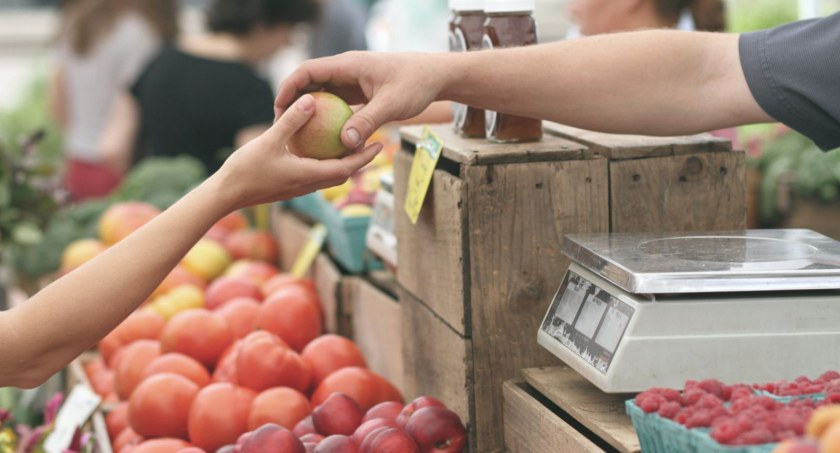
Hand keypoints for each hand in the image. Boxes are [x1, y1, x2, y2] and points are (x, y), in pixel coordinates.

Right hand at [214, 94, 380, 210]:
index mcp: (309, 176)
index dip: (365, 157)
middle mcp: (307, 184)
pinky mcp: (288, 186)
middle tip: (373, 142)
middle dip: (359, 160)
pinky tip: (318, 147)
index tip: (379, 144)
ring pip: (328, 175)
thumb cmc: (245, 170)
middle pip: (342, 173)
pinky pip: (313, 173)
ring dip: (342, 162)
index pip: (346, 168)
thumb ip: (291, 121)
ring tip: (350, 143)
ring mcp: (298, 187)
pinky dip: (323, 162)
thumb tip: (311, 100)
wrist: (225, 195)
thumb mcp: (269, 140)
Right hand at [275, 51, 446, 149]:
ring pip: (322, 94)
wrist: (435, 76)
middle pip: (310, 82)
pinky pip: (336, 104)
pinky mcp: (359, 92)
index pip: (308, 71)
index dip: (289, 87)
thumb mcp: (392, 104)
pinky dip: (326, 118)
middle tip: (281, 125)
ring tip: (296, 134)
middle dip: (293, 101)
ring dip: (309, 111)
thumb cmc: (416, 84)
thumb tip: (345, 143)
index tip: (278, 108)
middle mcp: (346, 70)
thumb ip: (368, 122)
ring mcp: (352, 81)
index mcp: (348, 65)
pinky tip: (322, 139)